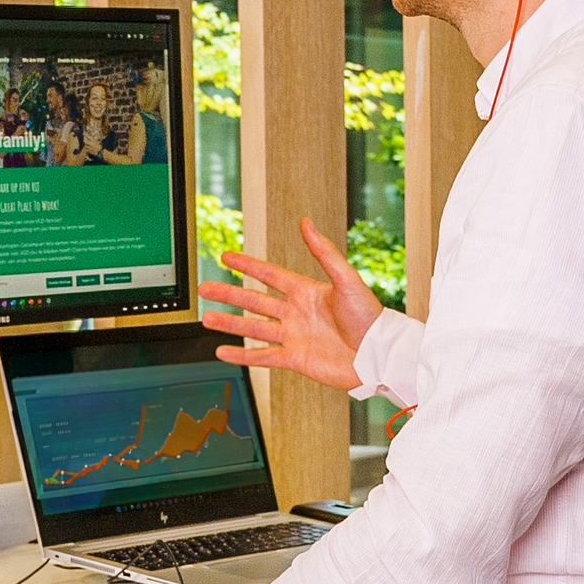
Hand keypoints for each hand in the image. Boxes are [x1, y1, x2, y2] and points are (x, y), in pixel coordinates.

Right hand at [198, 217, 379, 388]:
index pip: (269, 275)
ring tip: (207, 318)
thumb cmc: (370, 317)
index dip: (247, 265)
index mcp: (306, 291)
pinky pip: (263, 356)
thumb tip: (308, 224)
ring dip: (230, 323)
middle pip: (254, 300)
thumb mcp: (346, 280)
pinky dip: (243, 355)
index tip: (227, 257)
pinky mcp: (295, 358)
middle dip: (229, 294)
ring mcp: (294, 336)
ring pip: (253, 328)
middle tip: (206, 288)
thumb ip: (324, 253)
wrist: (377, 355)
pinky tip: (224, 351)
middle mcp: (296, 313)